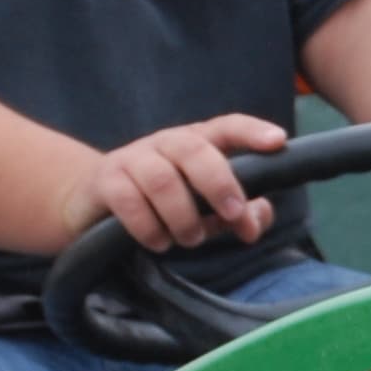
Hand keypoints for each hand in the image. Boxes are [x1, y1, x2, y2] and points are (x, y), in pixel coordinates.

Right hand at [68, 113, 287, 250]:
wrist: (92, 205)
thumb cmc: (160, 205)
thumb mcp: (202, 209)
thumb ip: (236, 214)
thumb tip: (257, 219)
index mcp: (194, 144)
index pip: (226, 127)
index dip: (251, 131)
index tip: (278, 141)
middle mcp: (164, 144)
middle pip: (194, 148)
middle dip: (219, 181)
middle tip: (233, 214)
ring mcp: (132, 159)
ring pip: (162, 178)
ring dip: (183, 216)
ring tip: (190, 239)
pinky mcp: (106, 181)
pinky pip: (128, 200)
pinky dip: (149, 226)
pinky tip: (158, 242)